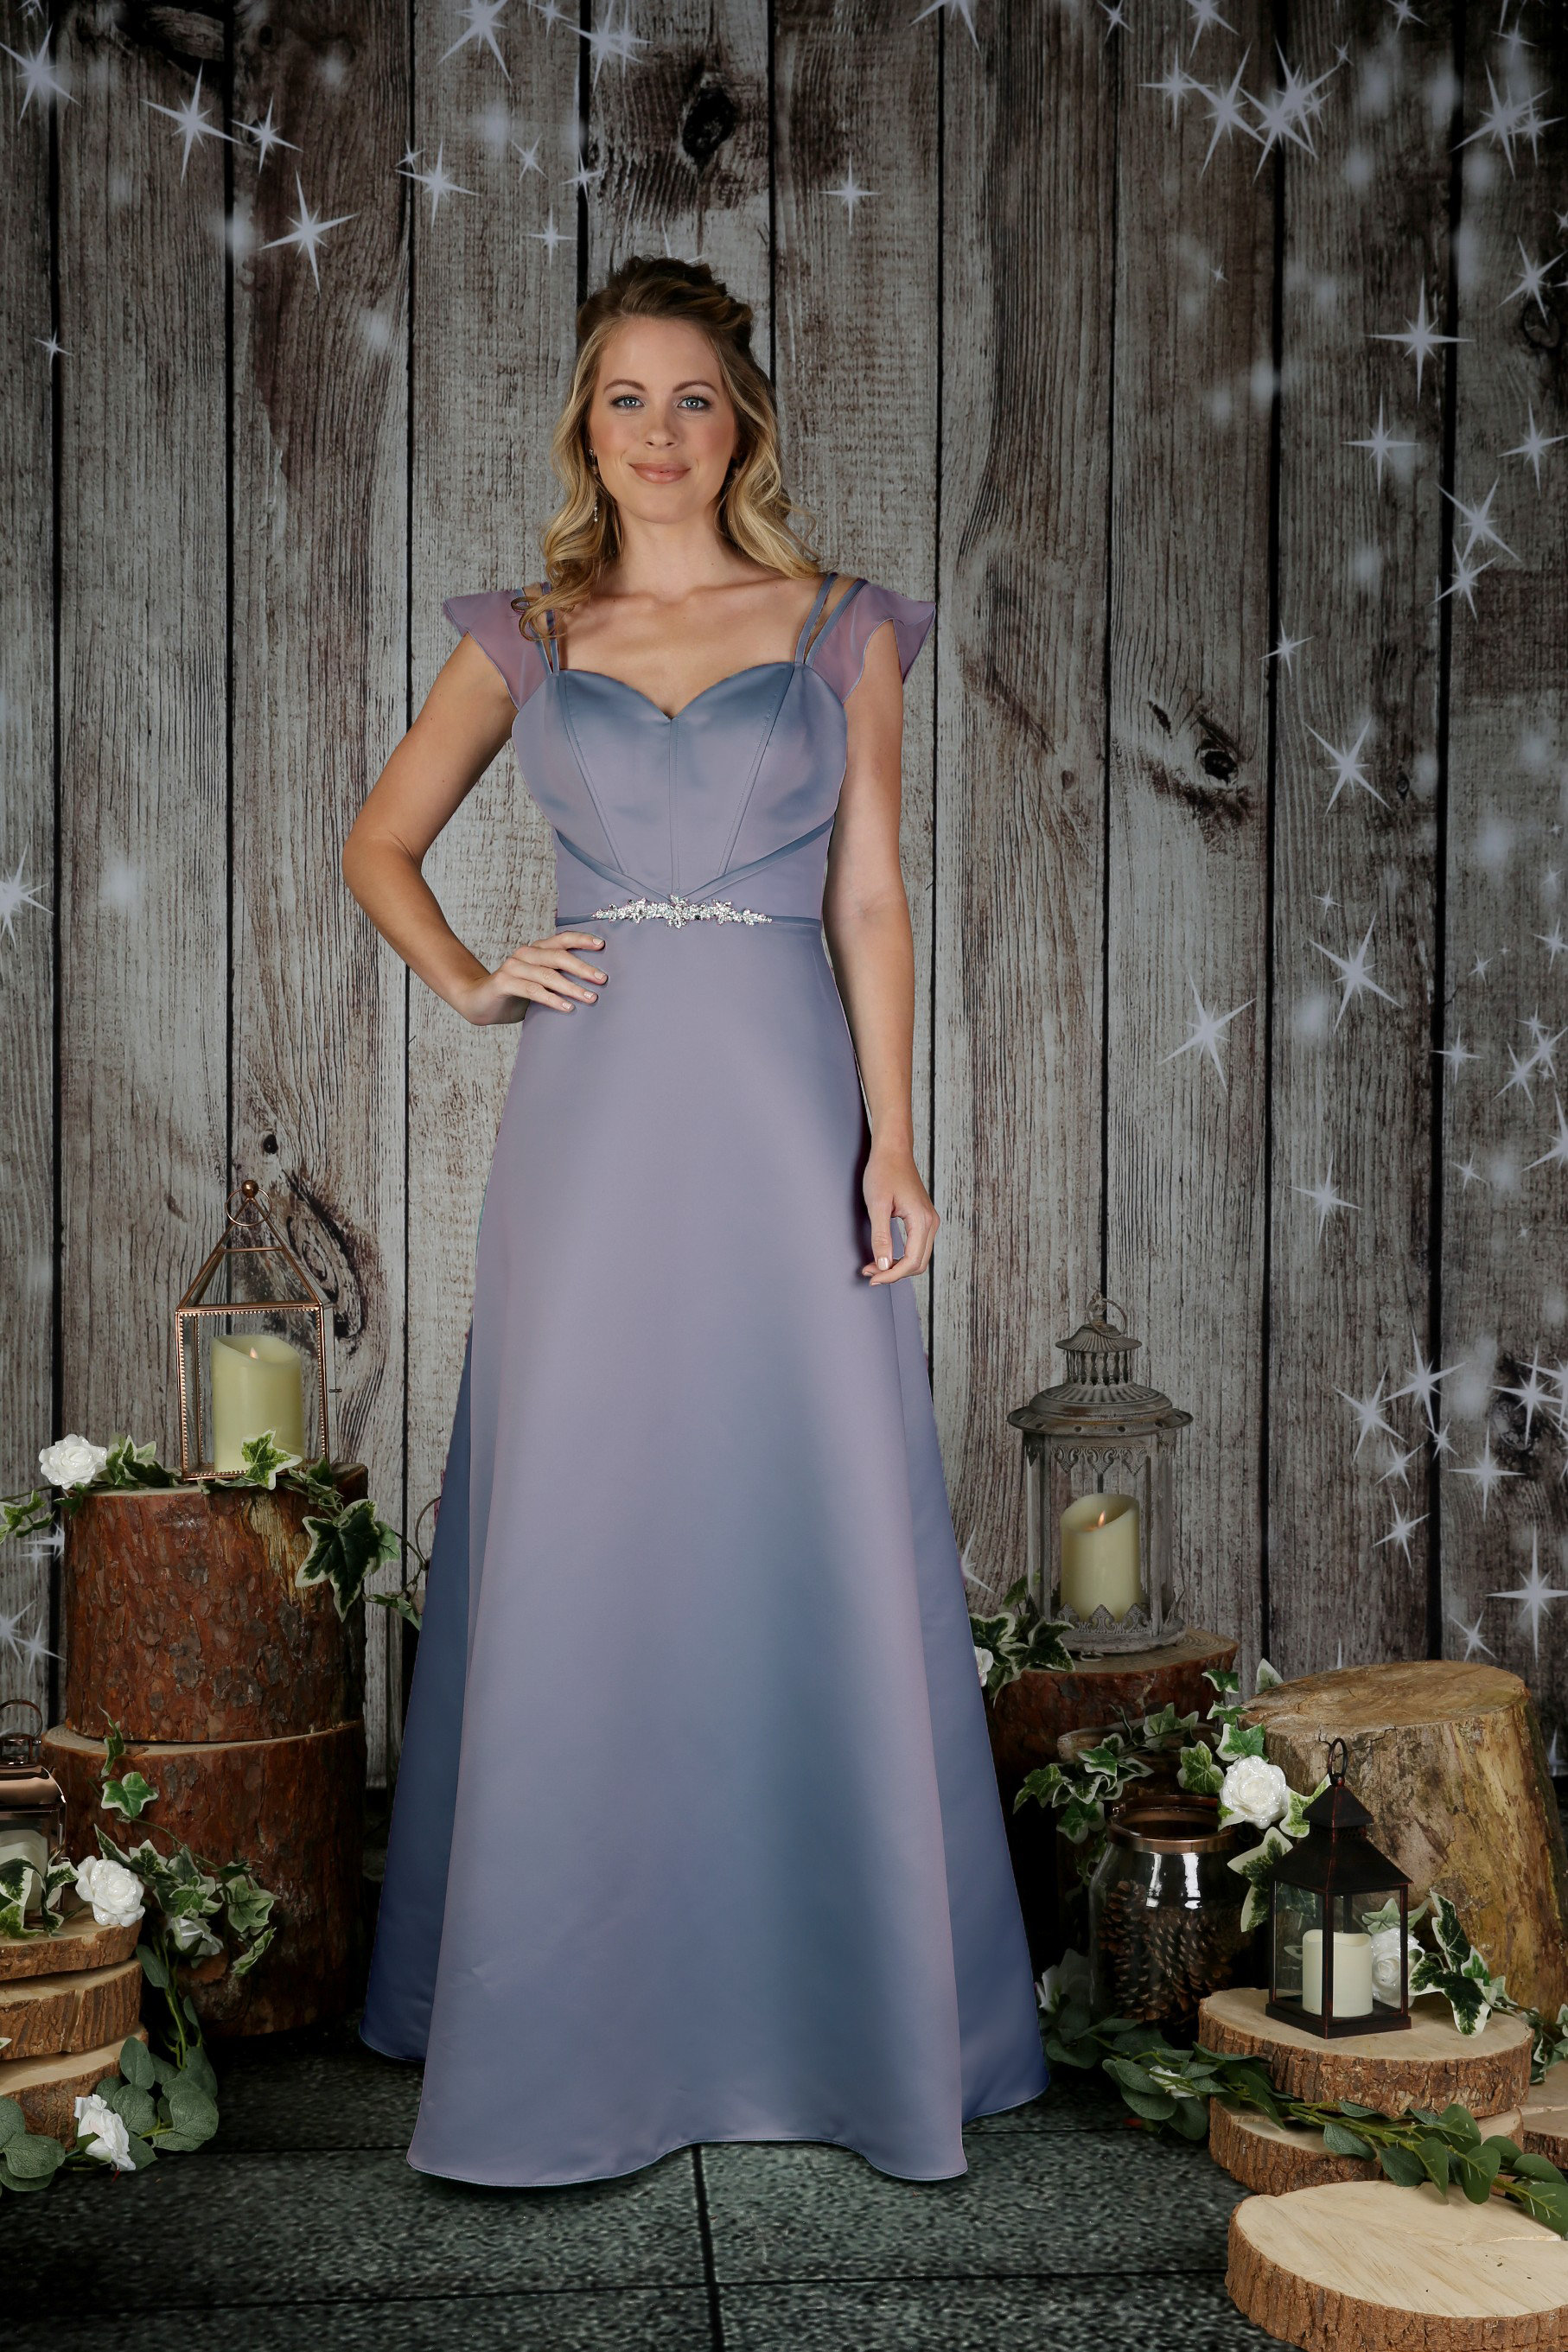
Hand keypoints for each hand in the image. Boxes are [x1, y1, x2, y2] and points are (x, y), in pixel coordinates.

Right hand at [457, 928, 607, 1026]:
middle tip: (602, 979)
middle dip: (583, 968)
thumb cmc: (516, 995)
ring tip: (590, 998)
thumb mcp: (540, 984)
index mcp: (536, 950)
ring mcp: (513, 966)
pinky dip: (552, 999)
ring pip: (547, 974)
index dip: (582, 940)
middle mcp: (525, 954)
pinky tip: (567, 1007)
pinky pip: (532, 990)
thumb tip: (594, 986)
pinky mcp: (504, 982)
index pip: (562, 939)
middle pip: (558, 956)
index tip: (602, 946)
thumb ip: (559, 979)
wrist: (480, 1003)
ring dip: (571, 987)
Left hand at [861, 1143, 938, 1283]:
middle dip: (894, 1274)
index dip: (891, 1275)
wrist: (893, 1151)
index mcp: (921, 1220)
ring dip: (898, 1267)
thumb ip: (881, 1237)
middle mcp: (930, 1222)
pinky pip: (917, 1247)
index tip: (872, 1277)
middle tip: (870, 1273)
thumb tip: (883, 1265)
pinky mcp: (923, 1219)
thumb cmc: (884, 1172)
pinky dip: (902, 1257)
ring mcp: (929, 1221)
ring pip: (919, 1257)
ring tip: (875, 1266)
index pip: (911, 1261)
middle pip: (918, 1264)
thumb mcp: (877, 1205)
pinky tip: (885, 1256)